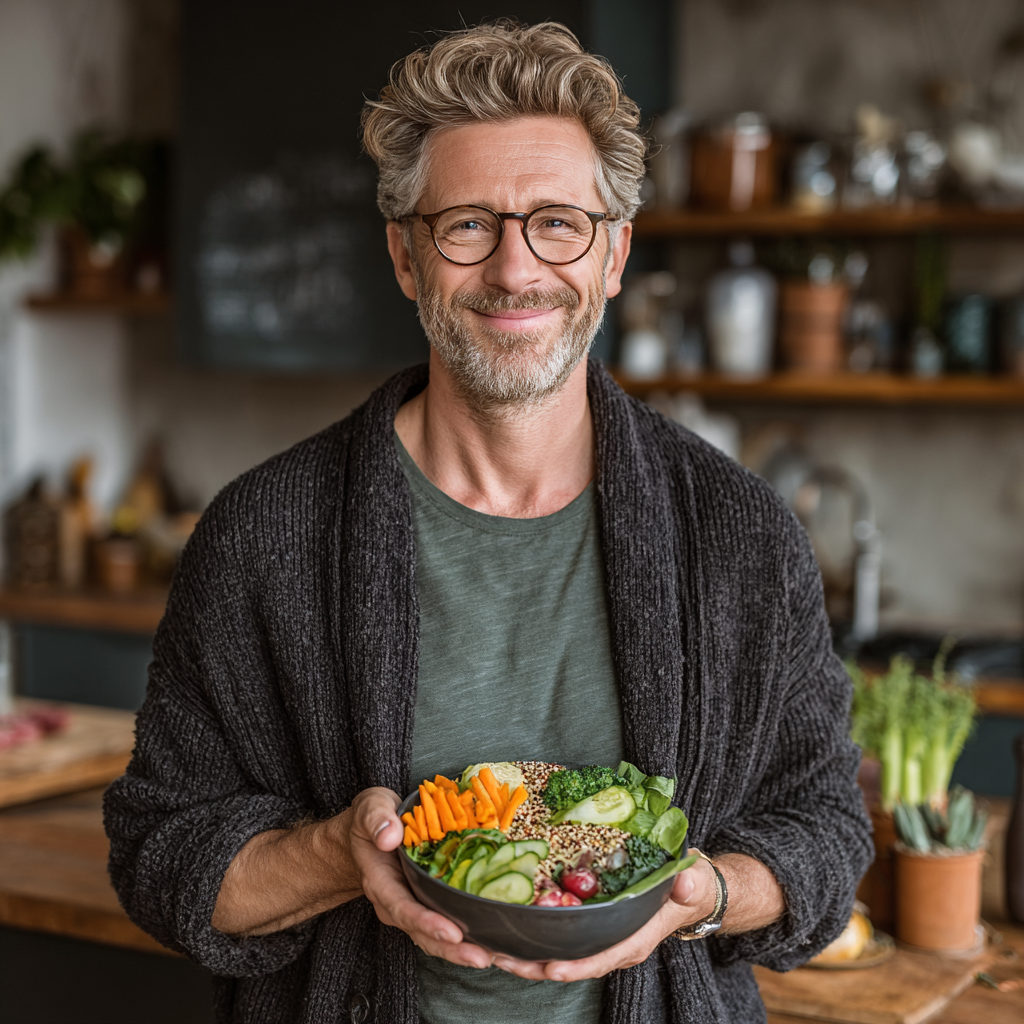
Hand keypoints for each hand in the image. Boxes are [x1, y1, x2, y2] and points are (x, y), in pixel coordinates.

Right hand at [346, 788, 493, 969]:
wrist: (374, 831)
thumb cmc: (374, 820)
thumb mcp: (371, 809)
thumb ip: (376, 820)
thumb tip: (388, 836)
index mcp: (383, 884)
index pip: (404, 909)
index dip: (427, 923)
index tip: (451, 933)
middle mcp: (401, 904)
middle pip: (426, 935)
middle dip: (454, 950)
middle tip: (482, 957)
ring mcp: (419, 907)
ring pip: (443, 939)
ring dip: (470, 951)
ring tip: (501, 959)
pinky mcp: (436, 904)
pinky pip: (456, 926)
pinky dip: (480, 938)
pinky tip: (505, 948)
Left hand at [491, 852, 717, 981]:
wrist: (688, 891)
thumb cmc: (690, 888)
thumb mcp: (694, 884)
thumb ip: (690, 885)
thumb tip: (685, 884)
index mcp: (635, 939)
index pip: (602, 957)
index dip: (576, 965)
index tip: (549, 968)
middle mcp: (614, 943)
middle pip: (570, 963)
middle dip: (534, 965)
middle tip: (499, 958)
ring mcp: (600, 937)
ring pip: (558, 954)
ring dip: (525, 955)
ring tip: (491, 949)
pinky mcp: (590, 926)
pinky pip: (558, 937)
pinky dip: (532, 937)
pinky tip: (507, 928)